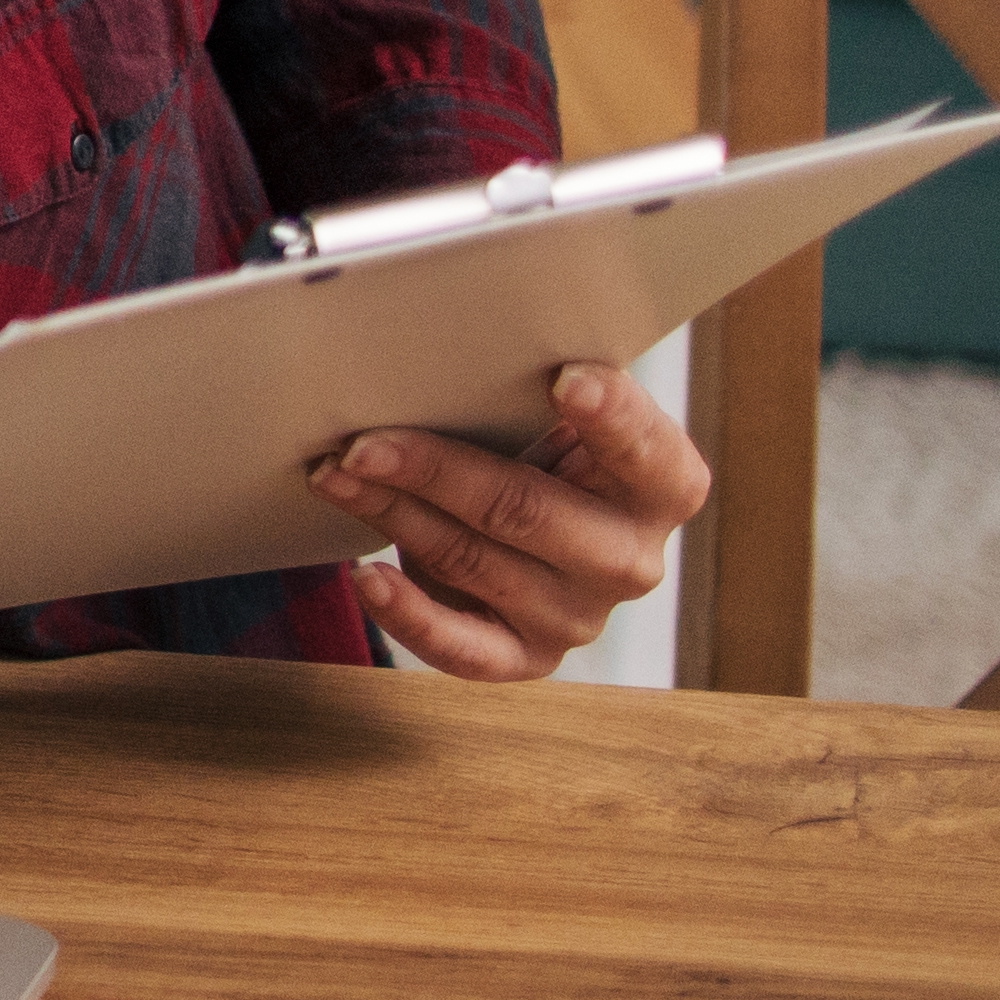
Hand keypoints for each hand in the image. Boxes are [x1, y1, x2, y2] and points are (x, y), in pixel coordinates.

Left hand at [310, 360, 712, 678]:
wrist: (528, 525)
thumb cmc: (539, 447)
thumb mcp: (554, 413)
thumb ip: (534, 390)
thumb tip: (468, 344)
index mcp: (663, 485)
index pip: (646, 450)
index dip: (611, 416)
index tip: (566, 379)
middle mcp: (632, 559)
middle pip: (527, 509)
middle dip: (436, 471)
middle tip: (364, 444)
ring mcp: (580, 615)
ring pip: (473, 561)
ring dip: (393, 515)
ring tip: (336, 475)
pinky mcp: (528, 655)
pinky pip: (466, 650)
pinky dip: (410, 615)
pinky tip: (368, 579)